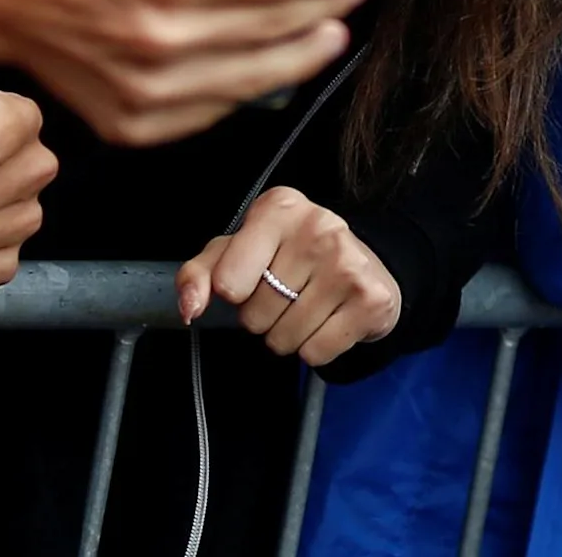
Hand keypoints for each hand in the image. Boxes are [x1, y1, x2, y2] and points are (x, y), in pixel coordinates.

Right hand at [0, 0, 375, 145]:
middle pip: (276, 30)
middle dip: (326, 10)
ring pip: (253, 81)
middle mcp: (162, 40)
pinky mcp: (133, 122)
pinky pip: (211, 110)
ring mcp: (147, 90)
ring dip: (301, 58)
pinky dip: (245, 90)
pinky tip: (269, 66)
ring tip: (330, 34)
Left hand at [178, 186, 402, 368]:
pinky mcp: (371, 299)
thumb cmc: (289, 256)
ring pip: (284, 339)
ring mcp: (349, 263)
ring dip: (287, 336)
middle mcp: (318, 228)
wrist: (363, 264)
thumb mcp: (236, 253)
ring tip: (306, 307)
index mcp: (278, 208)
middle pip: (255, 315)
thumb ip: (199, 274)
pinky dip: (315, 348)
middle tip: (286, 294)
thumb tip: (190, 308)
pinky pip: (316, 353)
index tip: (254, 277)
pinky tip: (329, 320)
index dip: (234, 292)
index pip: (227, 281)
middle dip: (262, 316)